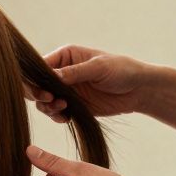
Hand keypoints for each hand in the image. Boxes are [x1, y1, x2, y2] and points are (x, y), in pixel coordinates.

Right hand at [29, 45, 154, 122]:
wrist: (138, 90)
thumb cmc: (122, 70)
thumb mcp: (99, 67)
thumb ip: (74, 72)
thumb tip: (51, 76)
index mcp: (65, 57)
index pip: (40, 67)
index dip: (36, 80)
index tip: (45, 92)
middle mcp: (61, 73)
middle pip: (37, 85)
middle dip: (39, 95)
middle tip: (51, 101)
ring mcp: (65, 90)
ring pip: (43, 101)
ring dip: (48, 107)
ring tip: (63, 109)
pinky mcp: (72, 105)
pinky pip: (55, 112)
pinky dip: (56, 117)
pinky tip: (66, 118)